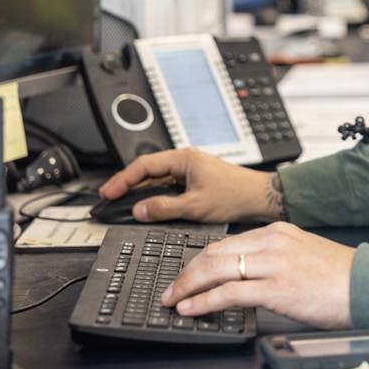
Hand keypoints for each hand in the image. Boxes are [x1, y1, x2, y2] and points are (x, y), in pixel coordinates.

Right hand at [97, 147, 285, 223]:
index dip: (123, 179)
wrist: (260, 198)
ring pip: (157, 178)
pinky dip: (154, 194)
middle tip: (108, 197)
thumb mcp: (195, 205)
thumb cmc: (236, 195)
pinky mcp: (195, 181)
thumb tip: (139, 209)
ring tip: (121, 201)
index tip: (108, 192)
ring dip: (139, 189)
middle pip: (148, 169)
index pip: (144, 165)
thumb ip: (164, 208)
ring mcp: (190, 170)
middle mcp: (186, 161)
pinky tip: (146, 204)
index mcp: (184, 158)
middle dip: (126, 183)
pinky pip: (168, 185)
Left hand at [160, 222, 354, 329]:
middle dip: (186, 273)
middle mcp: (273, 241)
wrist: (368, 285)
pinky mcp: (277, 288)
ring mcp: (274, 263)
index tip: (186, 274)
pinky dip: (204, 302)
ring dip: (188, 287)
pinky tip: (192, 309)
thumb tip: (244, 274)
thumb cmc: (339, 276)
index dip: (199, 260)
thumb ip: (274, 256)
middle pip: (214, 252)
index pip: (225, 242)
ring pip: (216, 269)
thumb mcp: (303, 252)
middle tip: (170, 288)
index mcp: (278, 230)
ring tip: (174, 300)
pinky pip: (229, 293)